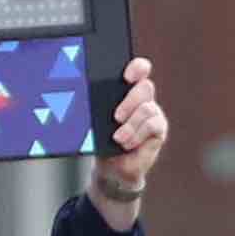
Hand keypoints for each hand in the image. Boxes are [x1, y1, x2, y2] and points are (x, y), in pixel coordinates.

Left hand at [89, 57, 167, 229]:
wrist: (111, 167)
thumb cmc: (100, 139)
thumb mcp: (94, 121)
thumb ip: (92, 106)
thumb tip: (75, 96)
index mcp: (125, 90)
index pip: (139, 69)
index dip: (137, 68)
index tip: (126, 76)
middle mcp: (142, 99)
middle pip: (145, 87)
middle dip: (130, 101)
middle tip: (116, 117)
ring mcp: (152, 113)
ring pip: (148, 108)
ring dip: (131, 125)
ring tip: (118, 138)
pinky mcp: (158, 129)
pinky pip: (153, 125)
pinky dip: (137, 135)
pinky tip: (126, 143)